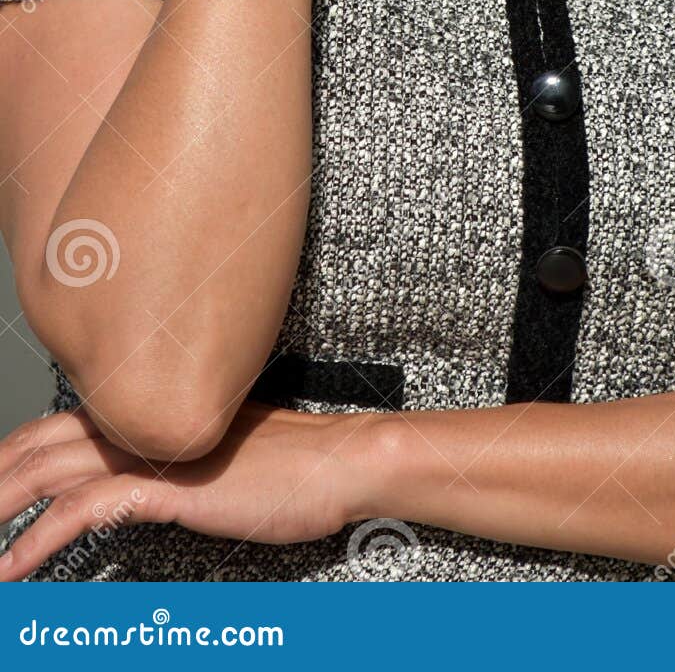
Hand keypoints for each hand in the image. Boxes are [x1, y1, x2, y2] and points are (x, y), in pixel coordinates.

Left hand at [0, 401, 388, 579]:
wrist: (337, 462)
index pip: (52, 427)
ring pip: (46, 474)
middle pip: (35, 445)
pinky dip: (38, 542)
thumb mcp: (212, 458)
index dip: (9, 456)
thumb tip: (135, 483)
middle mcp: (138, 423)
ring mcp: (149, 451)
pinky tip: (14, 568)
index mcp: (147, 410)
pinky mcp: (164, 484)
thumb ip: (166, 460)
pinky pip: (82, 511)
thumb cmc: (288, 465)